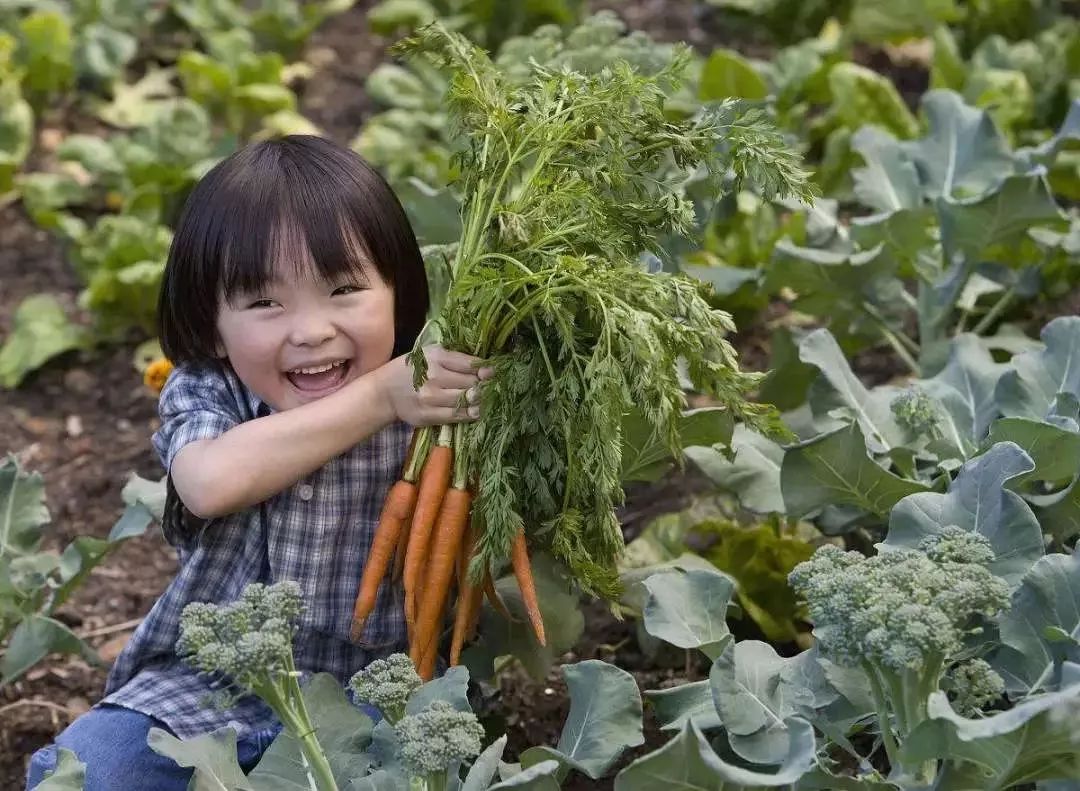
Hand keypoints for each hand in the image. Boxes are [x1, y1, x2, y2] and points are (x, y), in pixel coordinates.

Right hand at [377, 345, 492, 426]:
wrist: (384, 393)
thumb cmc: (410, 370)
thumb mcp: (427, 355)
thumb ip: (452, 358)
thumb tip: (483, 365)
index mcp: (435, 356)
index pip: (468, 364)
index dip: (485, 369)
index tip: (493, 372)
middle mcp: (434, 376)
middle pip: (471, 383)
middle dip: (484, 386)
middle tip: (492, 387)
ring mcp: (431, 398)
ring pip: (466, 400)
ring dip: (480, 401)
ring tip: (486, 399)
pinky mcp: (429, 415)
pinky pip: (456, 416)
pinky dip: (469, 414)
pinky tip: (475, 410)